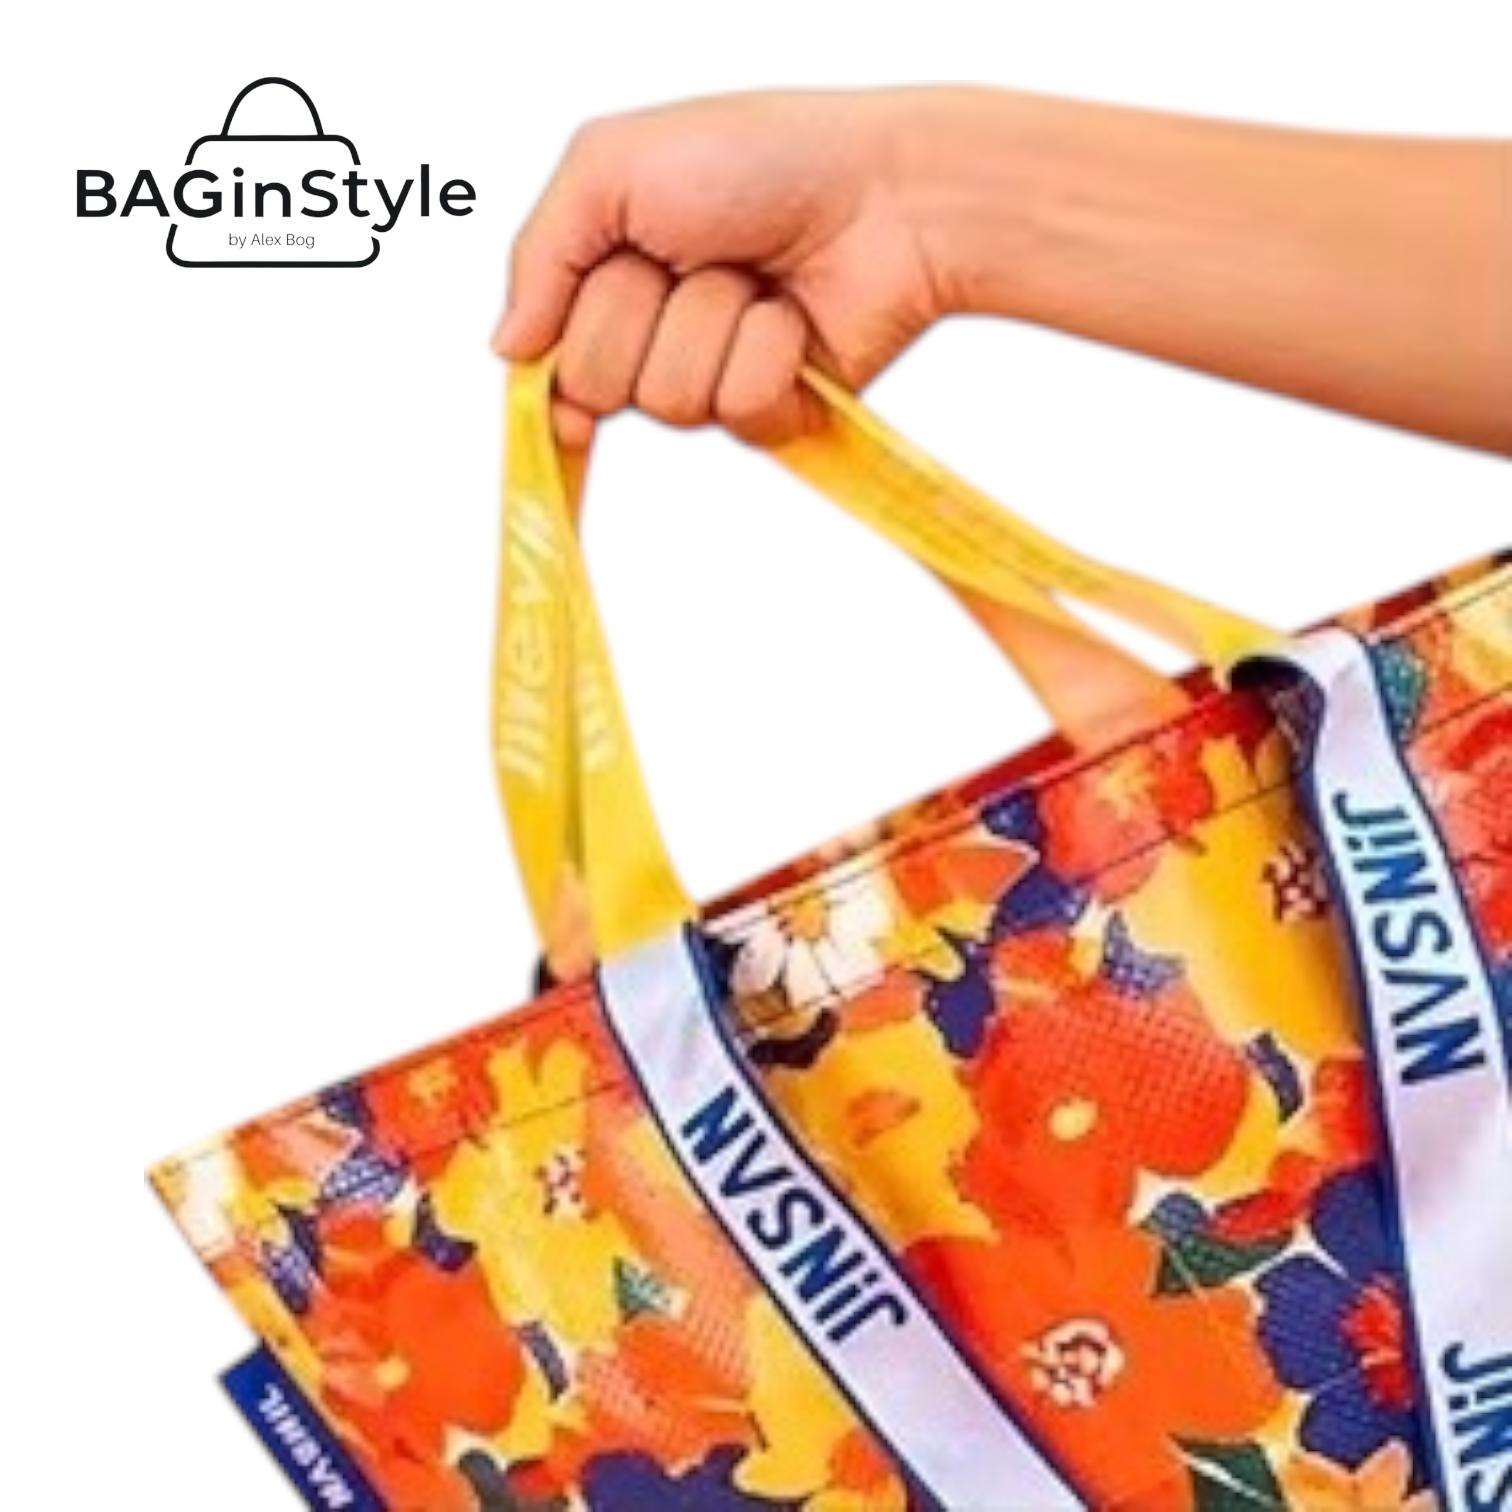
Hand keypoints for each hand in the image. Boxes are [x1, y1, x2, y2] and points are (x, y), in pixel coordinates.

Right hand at [492, 91, 952, 446]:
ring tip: (754, 277)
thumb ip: (539, 253)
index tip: (555, 374)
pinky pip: (739, 414)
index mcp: (610, 278)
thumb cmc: (763, 156)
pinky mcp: (774, 411)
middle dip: (639, 311)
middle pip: (598, 383)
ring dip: (712, 321)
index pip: (550, 359)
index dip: (552, 370)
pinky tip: (791, 317)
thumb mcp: (611, 164)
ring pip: (671, 401)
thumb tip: (507, 348)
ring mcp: (713, 378)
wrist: (886, 190)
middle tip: (688, 259)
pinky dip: (766, 355)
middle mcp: (656, 335)